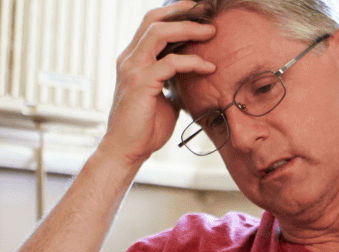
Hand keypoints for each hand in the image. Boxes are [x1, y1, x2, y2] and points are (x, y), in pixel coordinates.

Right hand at [98, 1, 216, 167]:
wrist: (127, 151)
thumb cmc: (145, 128)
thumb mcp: (163, 98)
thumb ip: (173, 83)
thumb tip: (192, 77)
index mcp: (133, 59)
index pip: (151, 24)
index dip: (174, 14)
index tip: (199, 12)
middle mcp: (129, 59)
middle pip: (153, 19)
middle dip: (182, 11)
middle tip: (206, 10)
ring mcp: (132, 69)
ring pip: (159, 33)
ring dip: (188, 29)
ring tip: (211, 32)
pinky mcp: (140, 83)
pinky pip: (170, 62)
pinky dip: (193, 62)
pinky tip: (209, 67)